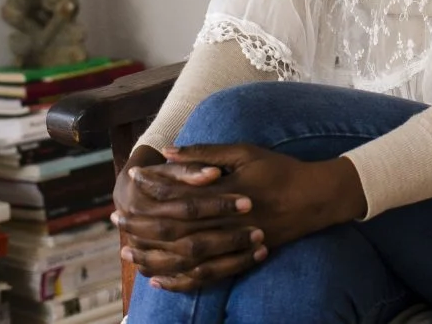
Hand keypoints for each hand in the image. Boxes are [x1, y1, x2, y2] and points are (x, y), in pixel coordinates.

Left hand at [118, 143, 365, 290]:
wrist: (314, 198)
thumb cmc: (279, 169)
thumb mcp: (246, 151)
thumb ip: (206, 152)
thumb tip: (169, 151)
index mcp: (227, 191)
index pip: (180, 191)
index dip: (154, 184)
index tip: (133, 176)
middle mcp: (228, 221)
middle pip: (175, 228)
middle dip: (142, 223)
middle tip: (117, 218)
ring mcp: (234, 244)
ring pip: (185, 256)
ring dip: (153, 253)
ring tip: (128, 248)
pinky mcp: (240, 260)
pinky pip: (204, 277)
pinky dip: (178, 280)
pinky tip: (157, 277)